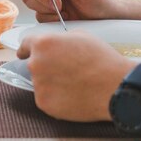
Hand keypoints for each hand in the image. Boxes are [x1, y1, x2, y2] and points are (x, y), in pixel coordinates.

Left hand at [17, 31, 134, 121]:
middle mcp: (36, 63)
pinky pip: (45, 99)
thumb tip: (55, 45)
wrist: (115, 86)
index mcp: (43, 44)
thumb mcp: (82, 37)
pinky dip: (55, 98)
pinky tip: (73, 95)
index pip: (25, 44)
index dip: (27, 49)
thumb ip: (60, 40)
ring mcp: (38, 85)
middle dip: (45, 67)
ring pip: (40, 83)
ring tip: (74, 84)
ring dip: (51, 83)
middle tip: (66, 72)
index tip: (25, 54)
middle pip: (34, 65)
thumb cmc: (102, 60)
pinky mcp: (44, 103)